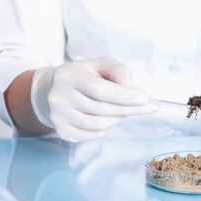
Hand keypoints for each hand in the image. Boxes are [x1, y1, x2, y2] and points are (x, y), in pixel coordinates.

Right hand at [31, 57, 158, 141]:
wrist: (54, 89)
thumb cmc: (85, 76)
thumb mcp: (102, 65)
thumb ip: (120, 72)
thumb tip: (135, 92)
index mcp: (68, 75)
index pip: (100, 90)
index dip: (124, 96)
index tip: (144, 99)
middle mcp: (58, 97)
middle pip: (102, 109)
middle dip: (129, 109)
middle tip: (146, 107)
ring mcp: (58, 117)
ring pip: (99, 124)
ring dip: (118, 119)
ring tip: (123, 110)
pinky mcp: (63, 131)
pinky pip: (94, 134)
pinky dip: (107, 127)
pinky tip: (107, 117)